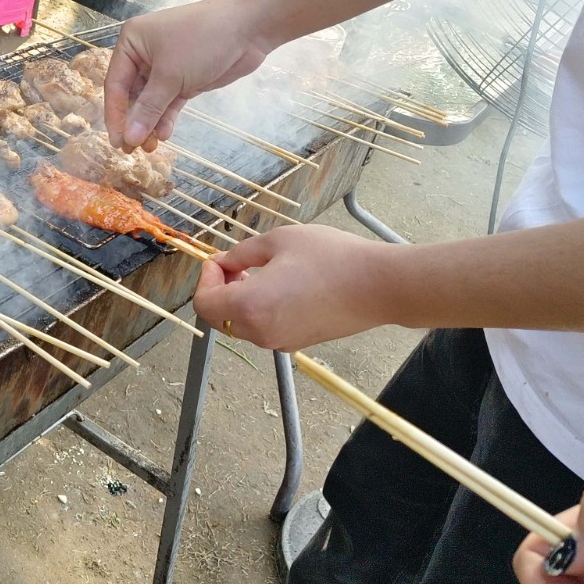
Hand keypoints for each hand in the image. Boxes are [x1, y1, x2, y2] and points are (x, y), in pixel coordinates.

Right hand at [104, 0, 275, 150]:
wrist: (248, 27)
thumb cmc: (201, 41)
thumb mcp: (170, 75)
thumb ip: (149, 108)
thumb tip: (129, 138)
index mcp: (131, 42)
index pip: (115, 84)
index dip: (115, 114)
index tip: (116, 141)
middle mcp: (143, 54)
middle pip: (131, 95)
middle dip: (133, 121)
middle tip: (131, 150)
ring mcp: (164, 67)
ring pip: (151, 101)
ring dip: (150, 123)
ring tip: (149, 148)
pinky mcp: (184, 78)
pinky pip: (168, 102)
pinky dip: (166, 117)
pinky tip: (164, 135)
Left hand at [193, 225, 394, 349]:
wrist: (379, 286)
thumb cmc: (331, 258)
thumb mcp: (279, 241)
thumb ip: (242, 253)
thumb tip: (225, 262)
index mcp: (250, 306)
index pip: (204, 303)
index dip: (205, 279)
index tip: (220, 260)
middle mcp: (261, 332)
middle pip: (220, 317)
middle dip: (221, 289)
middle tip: (238, 264)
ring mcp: (280, 342)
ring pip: (242, 324)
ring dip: (240, 300)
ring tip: (262, 272)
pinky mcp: (298, 343)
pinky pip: (265, 328)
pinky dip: (260, 310)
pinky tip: (281, 287)